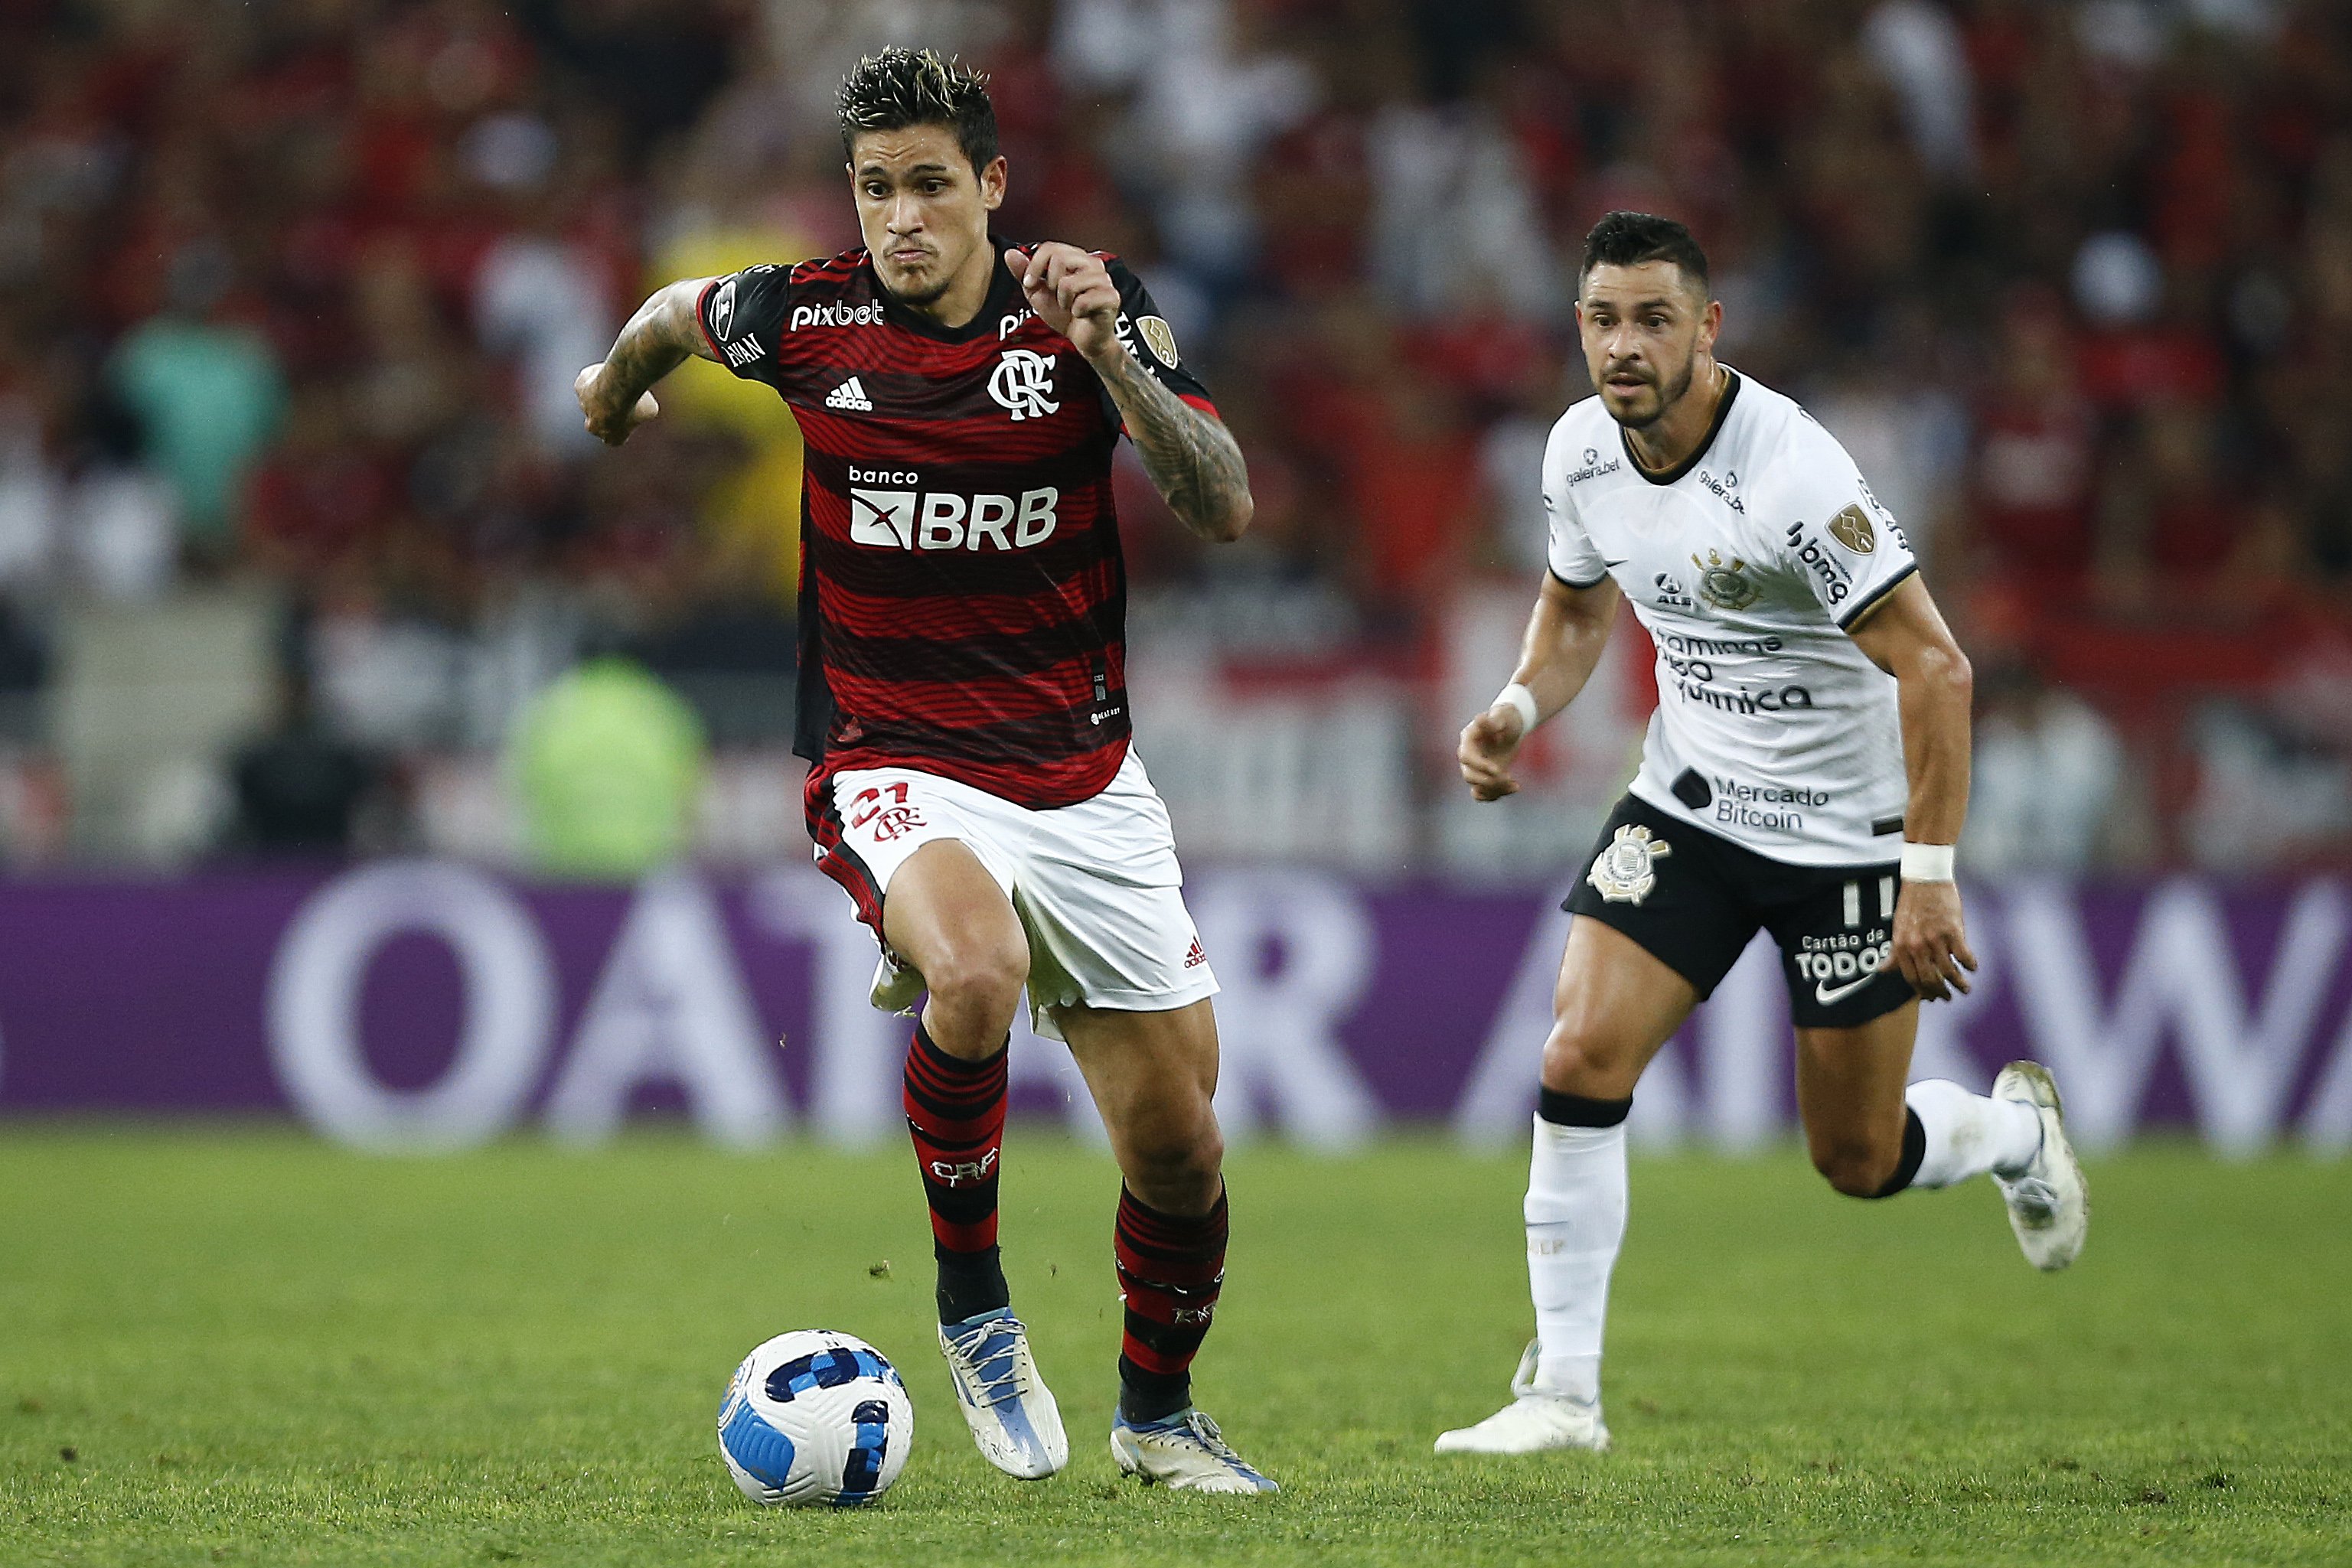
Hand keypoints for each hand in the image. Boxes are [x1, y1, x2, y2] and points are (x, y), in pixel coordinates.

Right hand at [575, 362, 659, 445]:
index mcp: (612, 438)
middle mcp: (594, 427)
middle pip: (598, 422)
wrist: (620, 386)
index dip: (621, 427)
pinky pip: (586, 382)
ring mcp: (584, 407)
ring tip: (617, 382)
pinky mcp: (579, 388)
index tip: (629, 415)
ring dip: (601, 393)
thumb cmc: (637, 400)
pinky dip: (594, 377)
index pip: (613, 439)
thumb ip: (642, 412)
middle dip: (607, 412)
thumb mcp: (649, 410)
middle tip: (620, 398)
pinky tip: (607, 371)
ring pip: (591, 401)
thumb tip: (643, 405)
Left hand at [1005, 244, 1120, 360]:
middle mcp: (1093, 264)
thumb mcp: (1038, 293)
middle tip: (1057, 297)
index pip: (1051, 247)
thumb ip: (1025, 273)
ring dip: (1063, 301)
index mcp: (1076, 258)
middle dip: (1050, 283)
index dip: (1035, 265)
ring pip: (1068, 283)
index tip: (1029, 283)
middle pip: (1060, 258)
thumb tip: (1009, 253)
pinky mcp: (1111, 297)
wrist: (1084, 339)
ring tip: (1071, 306)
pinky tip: (1082, 314)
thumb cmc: (1065, 314)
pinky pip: (1082, 301)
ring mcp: (1104, 280)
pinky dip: (1077, 312)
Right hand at [1458, 705, 1527, 801]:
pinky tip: (1514, 787)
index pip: (1466, 757)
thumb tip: (1479, 718)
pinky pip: (1484, 793)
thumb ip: (1492, 721)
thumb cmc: (1506, 719)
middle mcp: (1468, 756)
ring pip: (1477, 788)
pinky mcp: (1484, 777)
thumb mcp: (1502, 717)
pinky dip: (1497, 794)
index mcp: (1468, 740)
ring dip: (1495, 790)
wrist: (1511, 727)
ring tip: (1515, 785)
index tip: (1498, 770)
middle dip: (1488, 780)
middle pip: (1469, 775)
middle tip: (1508, 777)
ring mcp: (1475, 769)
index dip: (1480, 766)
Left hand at [1893, 879, 1975, 1000]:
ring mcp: (1936, 939)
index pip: (1911, 978)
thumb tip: (1883, 970)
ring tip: (1965, 988)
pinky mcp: (1954, 931)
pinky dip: (1970, 965)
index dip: (1922, 991)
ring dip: (1959, 984)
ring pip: (1949, 972)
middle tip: (1947, 997)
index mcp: (1901, 946)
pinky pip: (1964, 956)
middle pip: (1930, 979)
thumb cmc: (1911, 904)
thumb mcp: (1897, 929)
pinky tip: (1972, 967)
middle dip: (1940, 992)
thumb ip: (1894, 953)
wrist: (1925, 880)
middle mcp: (1917, 946)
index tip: (1930, 997)